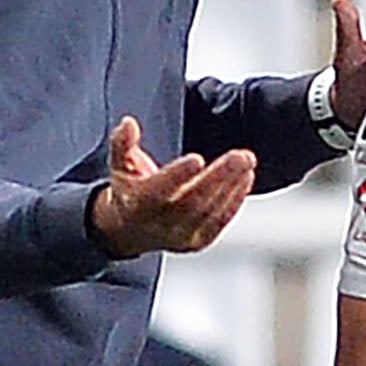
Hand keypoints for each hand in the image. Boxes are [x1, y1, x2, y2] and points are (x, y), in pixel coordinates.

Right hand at [90, 117, 254, 259]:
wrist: (132, 231)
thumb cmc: (130, 191)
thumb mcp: (119, 165)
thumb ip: (122, 143)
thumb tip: (129, 123)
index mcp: (139, 204)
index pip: (159, 190)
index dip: (177, 175)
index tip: (197, 158)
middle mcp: (160, 224)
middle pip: (192, 200)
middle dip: (219, 177)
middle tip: (241, 156)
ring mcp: (180, 236)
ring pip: (209, 211)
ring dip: (231, 186)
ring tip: (247, 161)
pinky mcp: (198, 241)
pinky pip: (219, 221)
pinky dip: (234, 201)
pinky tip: (245, 178)